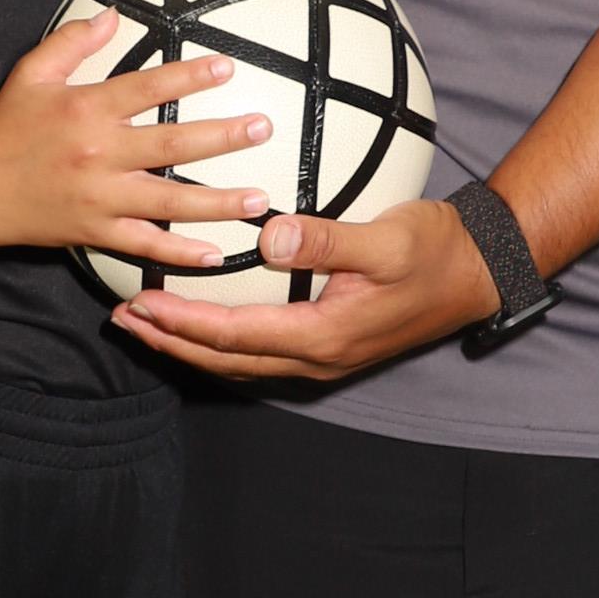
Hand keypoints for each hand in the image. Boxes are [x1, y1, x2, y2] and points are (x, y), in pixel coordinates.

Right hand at [0, 15, 275, 272]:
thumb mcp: (32, 74)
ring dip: (217, 202)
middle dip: (222, 138)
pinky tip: (217, 254)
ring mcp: (99, 199)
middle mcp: (98, 155)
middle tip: (262, 128)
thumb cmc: (5, 128)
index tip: (227, 68)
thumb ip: (73, 42)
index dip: (188, 77)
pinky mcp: (96, 233)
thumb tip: (113, 15)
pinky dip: (179, 254)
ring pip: (169, 203)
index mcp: (86, 110)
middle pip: (171, 146)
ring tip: (259, 199)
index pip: (146, 88)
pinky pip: (144, 247)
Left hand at [113, 195, 500, 381]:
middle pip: (224, 359)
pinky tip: (200, 319)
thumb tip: (271, 236)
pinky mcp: (326, 346)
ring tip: (145, 324)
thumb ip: (326, 239)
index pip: (234, 335)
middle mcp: (315, 359)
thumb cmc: (435, 251)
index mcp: (323, 337)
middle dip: (170, 340)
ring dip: (188, 344)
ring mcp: (321, 359)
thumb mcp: (386, 238)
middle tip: (121, 319)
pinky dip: (219, 339)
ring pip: (238, 361)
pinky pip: (257, 351)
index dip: (182, 322)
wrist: (477, 275)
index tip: (140, 302)